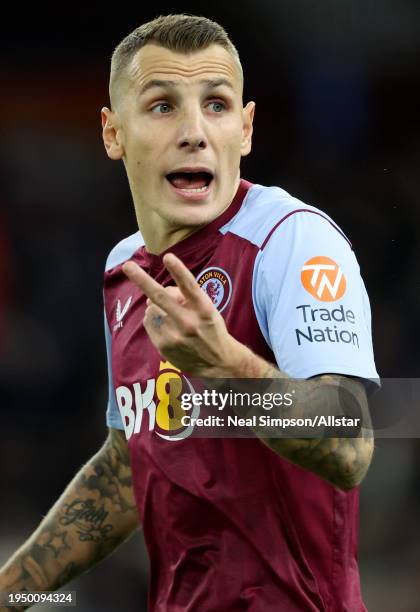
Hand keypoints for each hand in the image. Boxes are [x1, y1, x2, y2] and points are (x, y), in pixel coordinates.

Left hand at [122, 253, 245, 375]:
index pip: (189, 286)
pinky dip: (152, 318)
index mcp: (204, 309)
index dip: (178, 270)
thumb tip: (158, 292)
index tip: (168, 257)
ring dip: (154, 306)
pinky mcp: (163, 346)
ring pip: (152, 309)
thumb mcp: (208, 309)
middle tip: (127, 266)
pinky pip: (148, 322)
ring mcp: (174, 336)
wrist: (217, 363)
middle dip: (142, 280)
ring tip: (168, 313)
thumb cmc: (211, 329)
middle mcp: (189, 322)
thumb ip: (187, 298)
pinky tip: (164, 324)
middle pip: (161, 297)